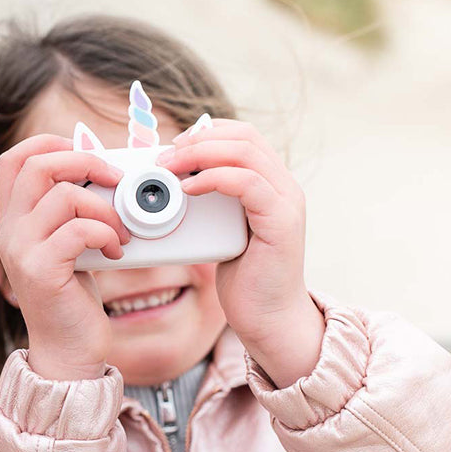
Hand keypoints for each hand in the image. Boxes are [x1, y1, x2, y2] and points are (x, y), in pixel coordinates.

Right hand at [0, 135, 128, 380]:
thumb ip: (73, 213)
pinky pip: (78, 230)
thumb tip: (108, 174)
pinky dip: (106, 233)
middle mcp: (9, 231)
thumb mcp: (69, 247)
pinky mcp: (40, 271)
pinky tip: (115, 252)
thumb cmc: (73, 298)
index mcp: (14, 220)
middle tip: (116, 180)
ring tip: (120, 231)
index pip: (13, 159)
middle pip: (37, 165)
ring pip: (63, 195)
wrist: (68, 351)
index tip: (85, 155)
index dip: (48, 143)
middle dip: (85, 162)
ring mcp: (21, 250)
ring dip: (105, 208)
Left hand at [157, 120, 324, 387]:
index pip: (242, 135)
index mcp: (270, 183)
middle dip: (197, 140)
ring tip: (168, 168)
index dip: (205, 133)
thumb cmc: (243, 278)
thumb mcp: (220, 230)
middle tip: (164, 156)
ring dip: (199, 155)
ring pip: (245, 153)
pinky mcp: (282, 222)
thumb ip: (209, 203)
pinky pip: (247, 183)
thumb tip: (171, 182)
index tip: (172, 147)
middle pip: (243, 137)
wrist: (268, 319)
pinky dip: (214, 178)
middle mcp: (283, 186)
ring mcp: (286, 202)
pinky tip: (187, 189)